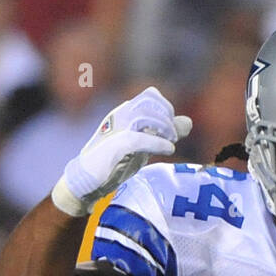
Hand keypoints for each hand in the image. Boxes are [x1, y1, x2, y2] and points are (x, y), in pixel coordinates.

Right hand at [51, 86, 191, 216]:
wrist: (87, 180)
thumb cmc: (115, 162)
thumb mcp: (144, 145)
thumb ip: (164, 133)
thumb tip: (188, 122)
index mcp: (125, 112)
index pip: (151, 95)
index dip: (166, 108)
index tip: (172, 129)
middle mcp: (121, 115)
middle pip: (150, 100)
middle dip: (167, 116)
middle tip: (173, 136)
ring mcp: (117, 128)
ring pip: (145, 115)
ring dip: (164, 128)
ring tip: (171, 143)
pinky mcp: (116, 145)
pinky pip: (140, 138)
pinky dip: (158, 143)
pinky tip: (168, 149)